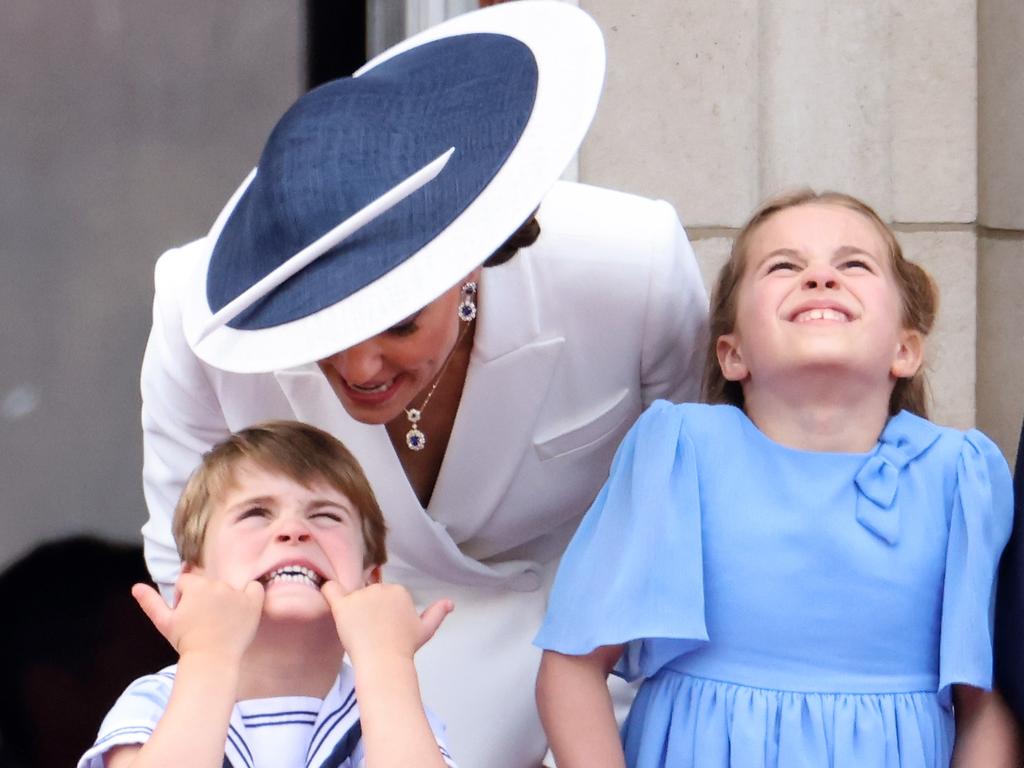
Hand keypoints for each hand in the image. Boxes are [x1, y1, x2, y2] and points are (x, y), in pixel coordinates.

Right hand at [132, 572, 264, 660]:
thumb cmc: (186, 642)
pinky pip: (255, 587)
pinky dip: (250, 594)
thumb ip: (151, 602)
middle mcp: (217, 585)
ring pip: (228, 587)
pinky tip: (241, 609)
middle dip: (204, 597)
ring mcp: (237, 593)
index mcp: (196, 586)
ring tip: (220, 620)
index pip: (187, 582)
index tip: (187, 615)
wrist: (212, 660)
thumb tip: (135, 587)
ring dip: (224, 598)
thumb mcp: (164, 623)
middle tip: (203, 619)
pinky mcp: (253, 602)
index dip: (184, 598)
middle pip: (208, 583)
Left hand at [321, 581, 451, 663]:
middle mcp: (380, 588)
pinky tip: (326, 593)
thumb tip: (451, 603)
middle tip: (370, 630)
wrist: (385, 663)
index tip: (383, 627)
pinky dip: (327, 589)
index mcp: (399, 591)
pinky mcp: (343, 606)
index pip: (385, 595)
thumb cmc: (405, 648)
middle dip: (368, 607)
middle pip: (369, 592)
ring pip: (352, 595)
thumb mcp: (426, 630)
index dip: (383, 610)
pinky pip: (330, 590)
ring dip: (352, 608)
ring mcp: (361, 596)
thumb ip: (437, 613)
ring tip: (356, 631)